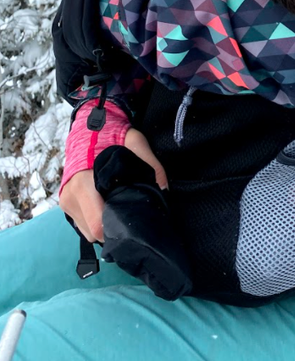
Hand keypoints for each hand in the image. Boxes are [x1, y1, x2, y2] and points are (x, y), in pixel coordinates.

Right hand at [59, 128, 168, 242]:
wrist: (87, 128)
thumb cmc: (110, 134)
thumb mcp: (135, 142)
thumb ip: (151, 164)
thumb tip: (163, 190)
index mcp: (83, 183)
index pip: (97, 224)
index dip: (118, 227)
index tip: (135, 220)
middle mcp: (70, 196)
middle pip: (94, 232)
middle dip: (114, 228)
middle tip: (131, 214)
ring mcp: (66, 203)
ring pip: (88, 232)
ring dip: (105, 225)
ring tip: (120, 207)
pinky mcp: (66, 205)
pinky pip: (84, 224)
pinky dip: (97, 220)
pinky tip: (109, 206)